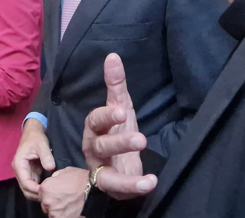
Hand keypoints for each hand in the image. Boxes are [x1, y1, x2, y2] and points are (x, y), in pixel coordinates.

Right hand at [13, 118, 55, 200]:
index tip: (45, 191)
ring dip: (37, 193)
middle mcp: (19, 170)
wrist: (33, 132)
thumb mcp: (42, 145)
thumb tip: (51, 168)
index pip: (24, 181)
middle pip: (25, 188)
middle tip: (49, 196)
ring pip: (28, 188)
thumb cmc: (36, 137)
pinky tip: (48, 189)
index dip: (34, 189)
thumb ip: (46, 156)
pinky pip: (33, 184)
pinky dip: (39, 188)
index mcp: (19, 164)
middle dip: (35, 194)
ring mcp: (24, 172)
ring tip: (49, 194)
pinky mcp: (30, 172)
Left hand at [38, 167, 88, 217]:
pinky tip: (69, 209)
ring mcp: (53, 211)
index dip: (48, 192)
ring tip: (67, 204)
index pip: (40, 193)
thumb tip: (51, 181)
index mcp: (45, 188)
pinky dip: (63, 214)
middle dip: (52, 201)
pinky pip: (58, 217)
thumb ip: (53, 178)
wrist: (92, 189)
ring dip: (57, 209)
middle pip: (44, 203)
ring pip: (51, 212)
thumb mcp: (64, 171)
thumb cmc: (80, 179)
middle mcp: (46, 200)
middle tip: (63, 198)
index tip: (55, 192)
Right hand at [82, 53, 156, 199]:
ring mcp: (100, 168)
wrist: (116, 162)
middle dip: (119, 142)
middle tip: (141, 140)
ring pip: (107, 172)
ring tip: (149, 172)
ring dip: (127, 172)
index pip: (95, 120)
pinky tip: (150, 182)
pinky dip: (134, 187)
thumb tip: (113, 56)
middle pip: (101, 145)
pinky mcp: (110, 185)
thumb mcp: (119, 106)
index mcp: (95, 128)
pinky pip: (118, 188)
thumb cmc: (115, 130)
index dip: (106, 116)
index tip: (121, 112)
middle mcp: (94, 148)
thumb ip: (115, 84)